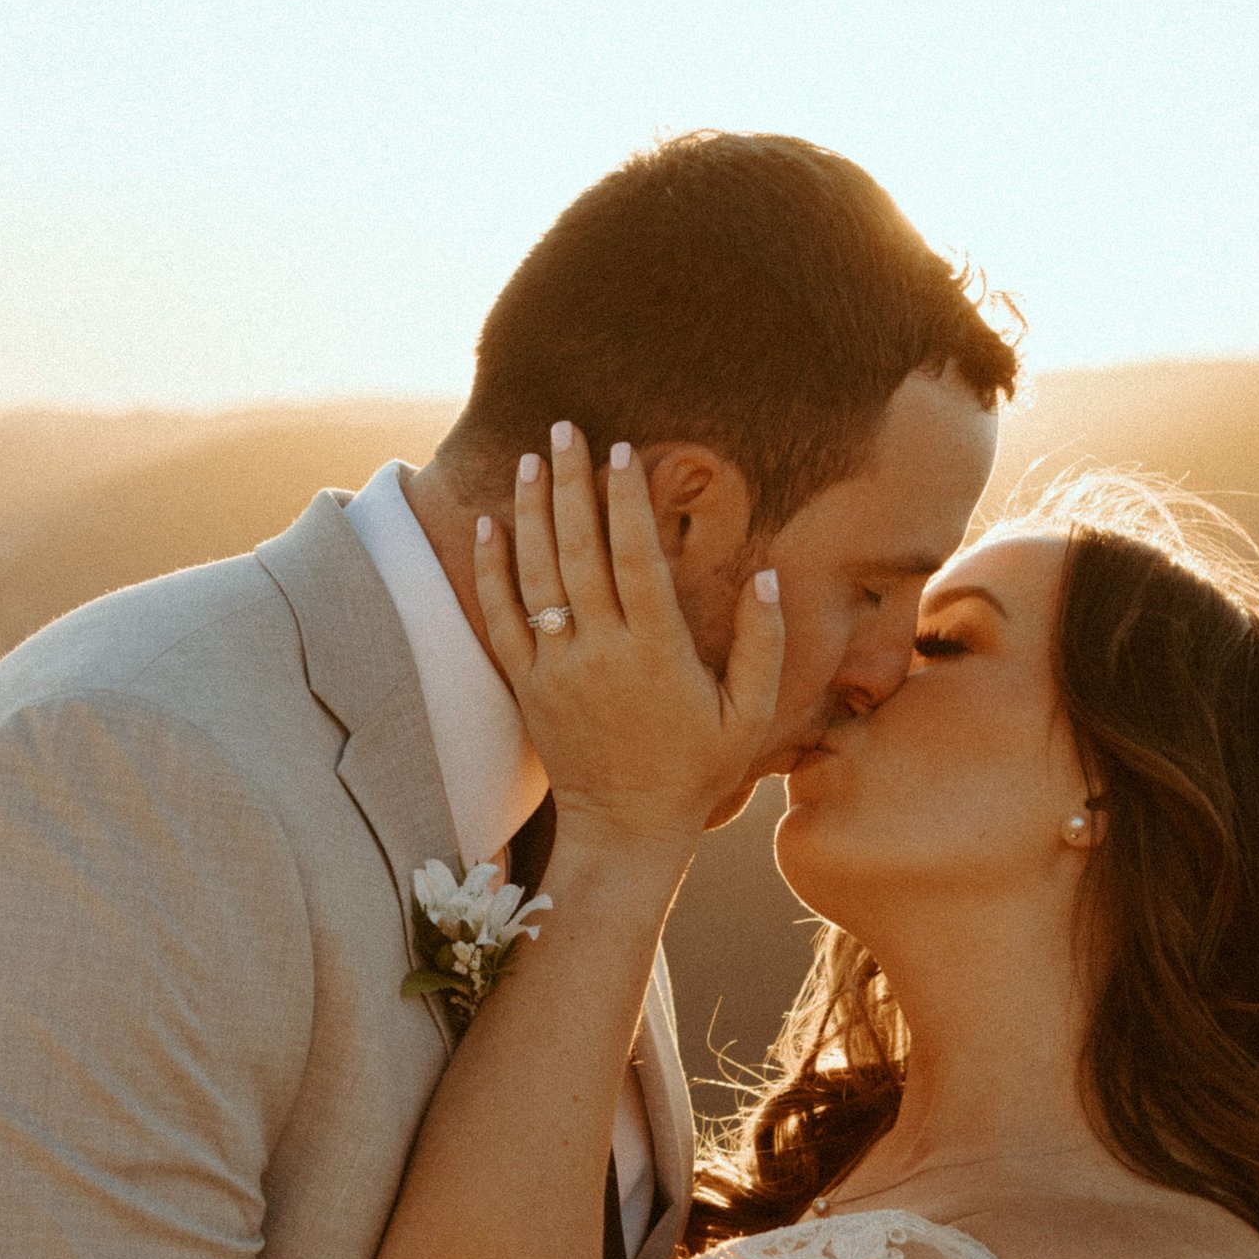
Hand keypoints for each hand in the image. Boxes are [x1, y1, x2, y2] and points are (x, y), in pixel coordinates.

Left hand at [473, 425, 782, 852]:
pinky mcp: (527, 686)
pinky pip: (501, 619)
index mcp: (655, 653)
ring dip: (531, 512)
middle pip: (578, 552)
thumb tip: (768, 578)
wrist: (626, 830)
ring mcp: (556, 668)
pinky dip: (492, 570)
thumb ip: (762, 645)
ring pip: (535, 576)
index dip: (627, 502)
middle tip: (565, 428)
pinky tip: (491, 525)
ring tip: (532, 459)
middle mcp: (599, 652)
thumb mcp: (749, 715)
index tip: (622, 452)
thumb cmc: (696, 770)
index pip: (636, 559)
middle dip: (571, 484)